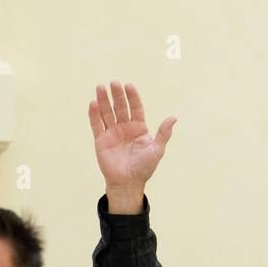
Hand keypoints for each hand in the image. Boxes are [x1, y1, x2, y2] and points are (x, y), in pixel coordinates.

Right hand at [88, 81, 176, 213]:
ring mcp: (112, 133)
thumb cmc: (144, 168)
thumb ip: (163, 133)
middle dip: (117, 95)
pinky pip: (96, 124)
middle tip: (114, 83)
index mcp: (139, 128)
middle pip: (120, 107)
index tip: (129, 86)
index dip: (132, 97)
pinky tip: (93, 103)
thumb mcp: (157, 150)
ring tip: (100, 87)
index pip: (135, 108)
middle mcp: (125, 128)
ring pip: (107, 112)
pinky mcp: (101, 140)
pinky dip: (94, 114)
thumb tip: (173, 117)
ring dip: (103, 100)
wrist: (128, 183)